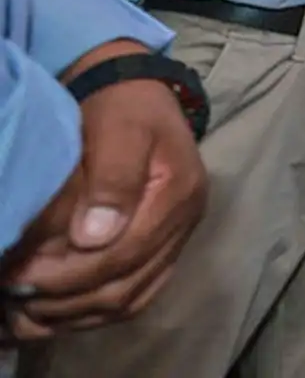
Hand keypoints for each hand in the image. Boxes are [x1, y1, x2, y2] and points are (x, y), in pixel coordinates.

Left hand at [3, 45, 207, 339]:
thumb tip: (93, 238)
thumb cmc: (123, 107)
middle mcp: (186, 222)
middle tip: (15, 296)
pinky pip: (134, 296)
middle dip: (67, 300)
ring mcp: (177, 238)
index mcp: (180, 193)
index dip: (72, 275)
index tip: (20, 278)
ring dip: (77, 314)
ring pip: (130, 300)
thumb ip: (113, 178)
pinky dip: (94, 312)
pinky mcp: (163, 247)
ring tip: (28, 313)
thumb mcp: (118, 128)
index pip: (127, 254)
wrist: (135, 92)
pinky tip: (57, 312)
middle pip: (128, 285)